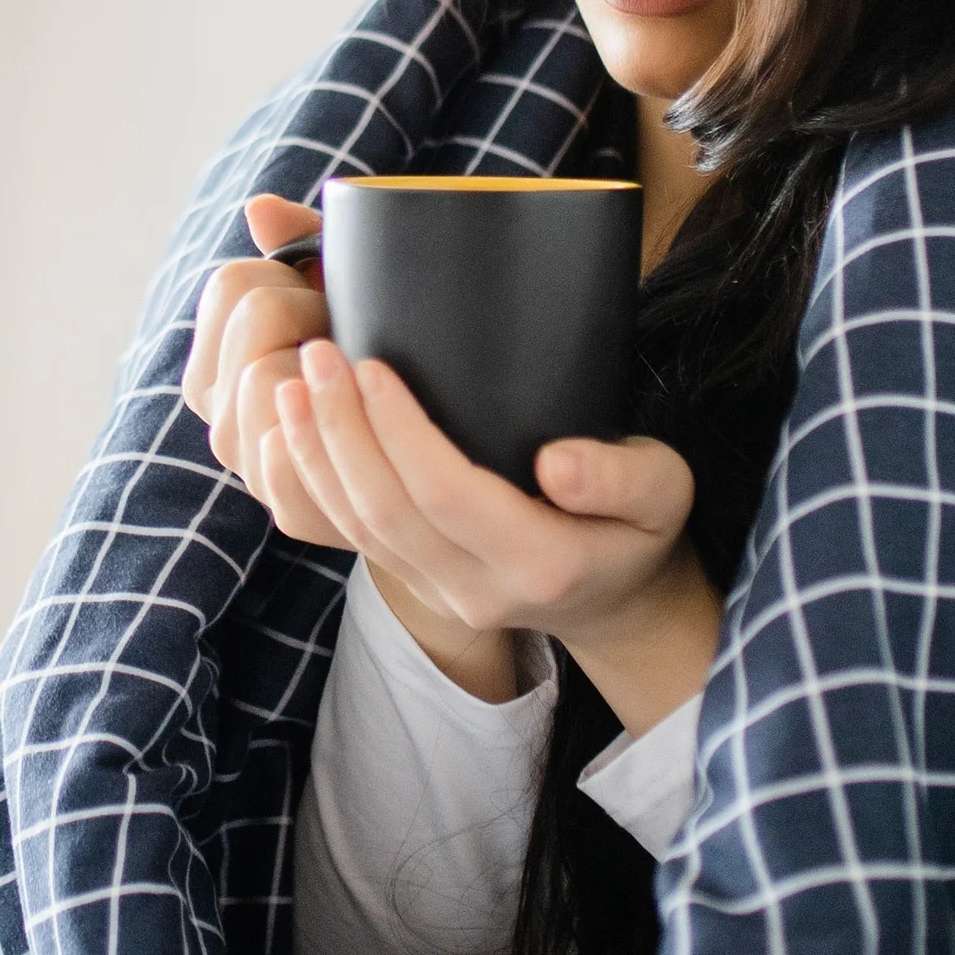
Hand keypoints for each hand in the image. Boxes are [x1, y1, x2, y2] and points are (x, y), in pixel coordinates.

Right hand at [178, 194, 348, 549]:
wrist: (428, 456)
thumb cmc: (380, 356)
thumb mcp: (346, 291)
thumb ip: (300, 241)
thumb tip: (258, 209)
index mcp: (218, 358)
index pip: (231, 283)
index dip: (290, 278)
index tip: (329, 301)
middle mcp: (218, 414)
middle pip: (254, 320)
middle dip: (314, 314)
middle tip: (354, 343)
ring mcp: (249, 464)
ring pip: (269, 376)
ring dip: (330, 370)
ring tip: (364, 384)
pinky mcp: (287, 508)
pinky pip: (290, 448)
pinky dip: (328, 429)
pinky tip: (365, 427)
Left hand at [274, 338, 719, 733]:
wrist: (615, 601)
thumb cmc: (640, 528)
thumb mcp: (666, 493)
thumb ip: (624, 477)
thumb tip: (558, 463)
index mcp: (543, 563)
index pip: (449, 495)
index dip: (400, 432)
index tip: (371, 364)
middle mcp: (480, 590)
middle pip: (387, 512)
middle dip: (342, 430)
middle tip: (316, 353)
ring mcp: (440, 595)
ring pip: (358, 529)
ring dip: (316, 455)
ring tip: (289, 383)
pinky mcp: (414, 585)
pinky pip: (352, 537)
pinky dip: (314, 482)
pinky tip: (294, 430)